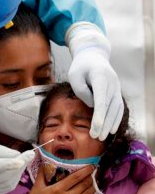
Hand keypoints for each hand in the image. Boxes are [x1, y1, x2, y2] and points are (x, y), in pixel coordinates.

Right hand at [0, 141, 34, 193]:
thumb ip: (0, 150)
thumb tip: (18, 155)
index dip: (8, 163)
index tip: (22, 158)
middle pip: (4, 176)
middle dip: (19, 165)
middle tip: (29, 154)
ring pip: (8, 183)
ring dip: (19, 171)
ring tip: (23, 160)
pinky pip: (7, 188)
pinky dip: (14, 178)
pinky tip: (15, 169)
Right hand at [18, 165, 94, 193]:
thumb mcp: (36, 187)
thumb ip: (42, 174)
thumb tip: (45, 163)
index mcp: (58, 189)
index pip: (76, 177)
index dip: (85, 170)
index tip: (91, 165)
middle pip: (84, 185)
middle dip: (91, 177)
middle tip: (94, 171)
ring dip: (92, 187)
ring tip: (94, 181)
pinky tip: (88, 193)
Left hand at [66, 22, 123, 140]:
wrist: (93, 55)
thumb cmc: (80, 66)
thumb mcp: (74, 75)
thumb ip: (81, 91)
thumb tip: (92, 106)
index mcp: (100, 77)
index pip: (101, 99)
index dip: (99, 116)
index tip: (96, 128)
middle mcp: (112, 83)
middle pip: (109, 106)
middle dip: (103, 124)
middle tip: (95, 137)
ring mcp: (116, 87)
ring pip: (116, 108)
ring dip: (110, 124)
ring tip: (102, 137)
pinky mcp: (116, 92)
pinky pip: (118, 107)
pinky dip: (115, 119)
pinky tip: (110, 130)